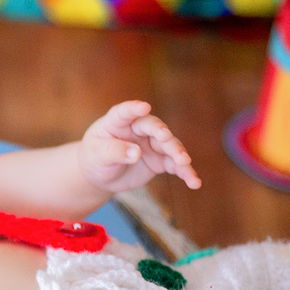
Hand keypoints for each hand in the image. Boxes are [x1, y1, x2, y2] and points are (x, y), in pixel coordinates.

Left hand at [79, 101, 201, 193]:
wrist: (101, 175)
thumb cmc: (95, 159)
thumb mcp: (97, 156)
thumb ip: (115, 152)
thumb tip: (136, 153)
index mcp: (117, 122)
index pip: (124, 112)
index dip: (134, 109)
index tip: (143, 107)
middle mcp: (138, 129)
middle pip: (153, 127)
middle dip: (161, 132)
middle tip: (165, 137)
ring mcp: (152, 144)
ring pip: (168, 145)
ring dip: (177, 153)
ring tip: (184, 161)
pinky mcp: (160, 160)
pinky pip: (175, 165)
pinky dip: (185, 173)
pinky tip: (194, 182)